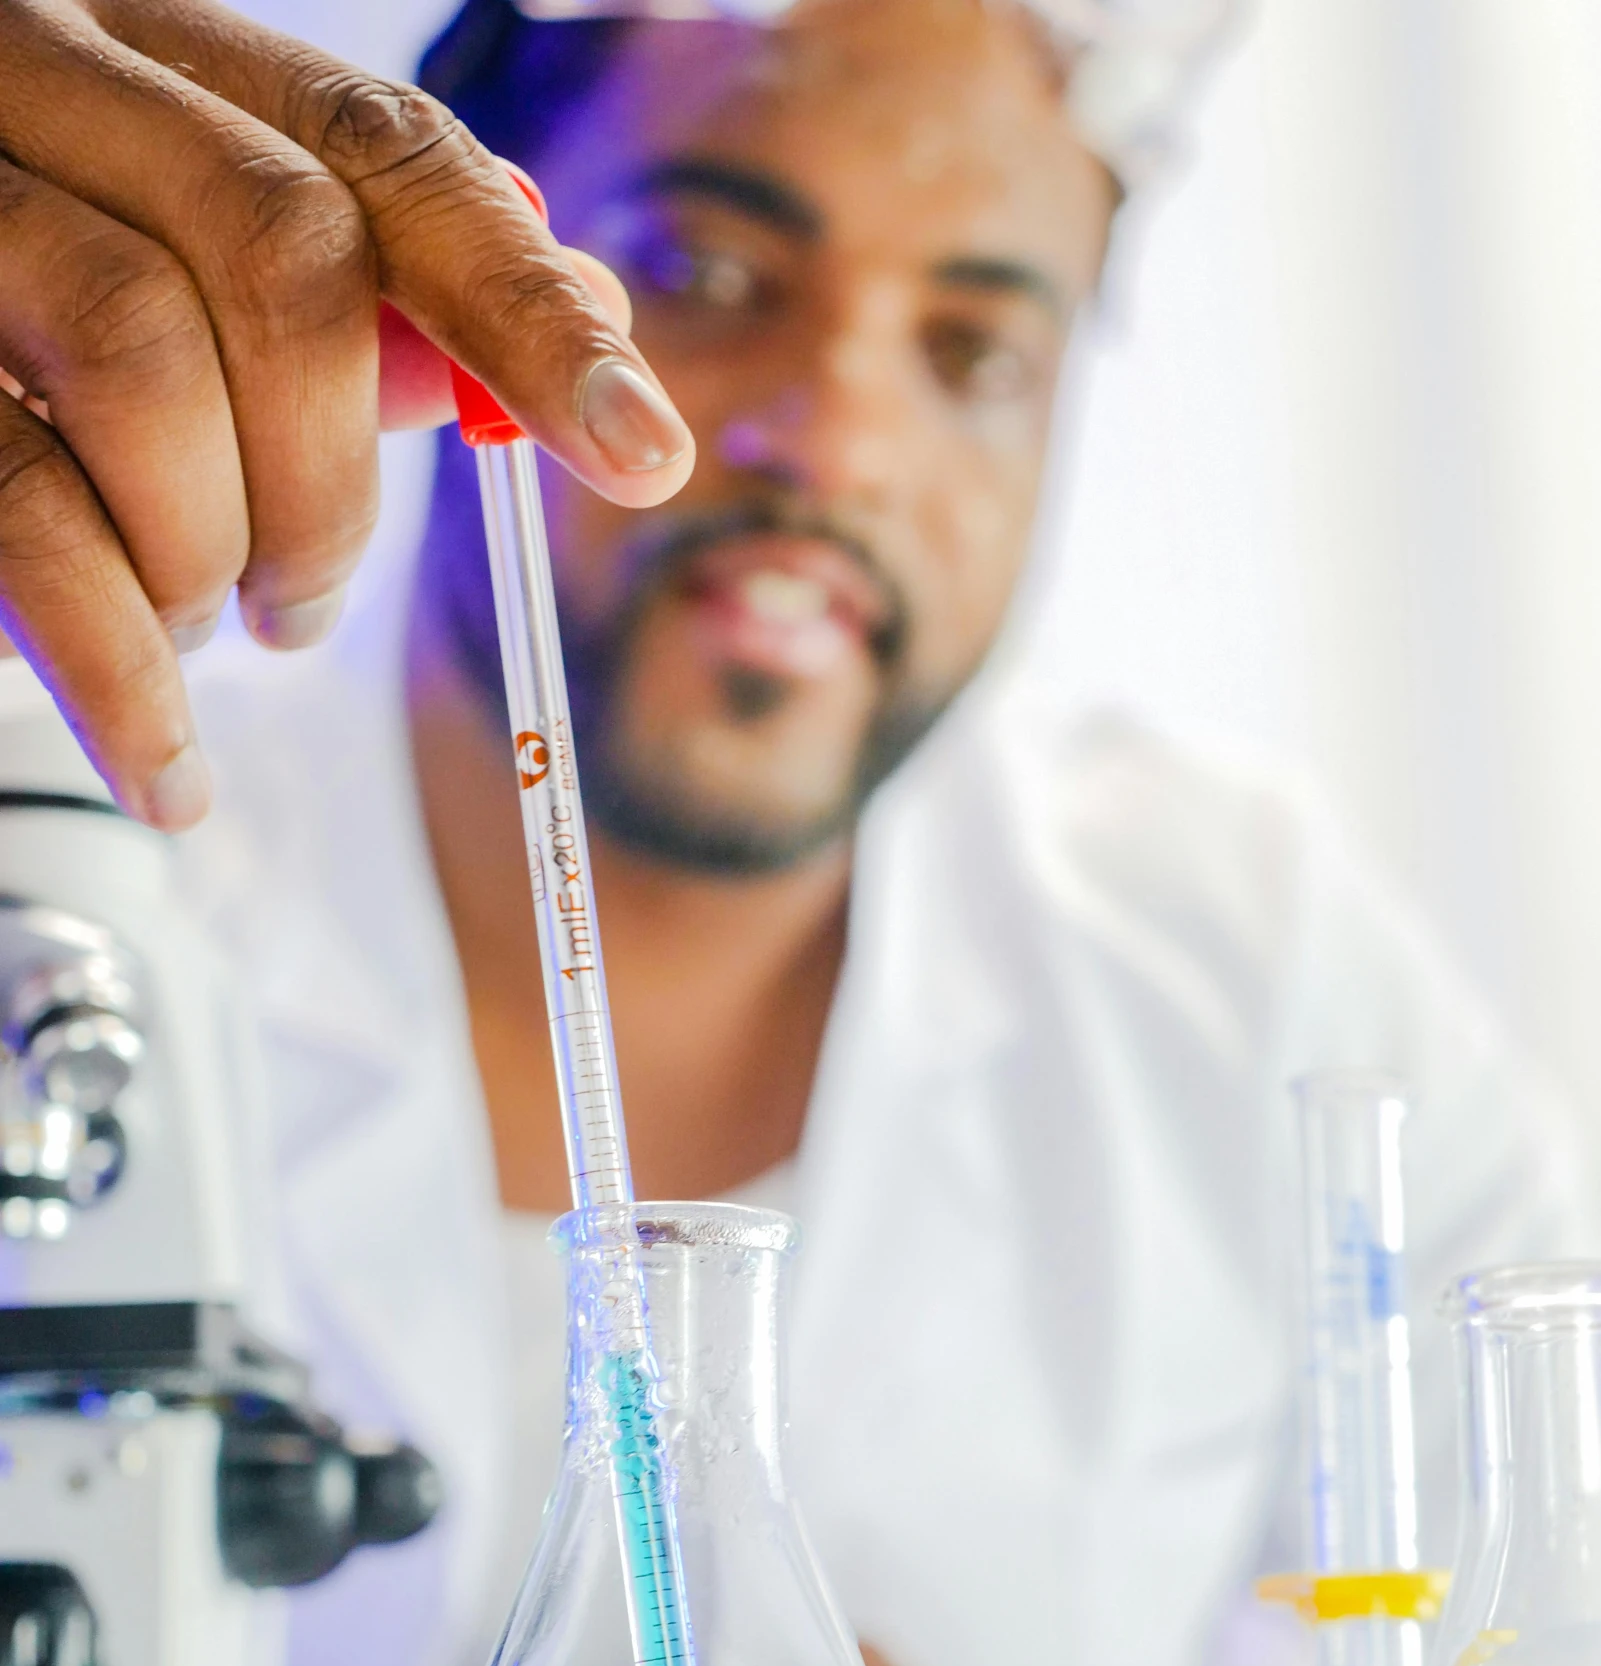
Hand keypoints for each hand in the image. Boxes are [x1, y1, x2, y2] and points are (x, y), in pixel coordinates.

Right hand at [0, 0, 693, 827]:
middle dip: (337, 482)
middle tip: (300, 602)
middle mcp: (33, 78)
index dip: (530, 309)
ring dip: (214, 555)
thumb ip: (362, 300)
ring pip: (141, 366)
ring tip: (196, 623)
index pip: (388, 152)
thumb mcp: (182, 268)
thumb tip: (576, 335)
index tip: (643, 452)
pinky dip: (124, 674)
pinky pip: (22, 515)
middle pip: (281, 257)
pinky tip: (170, 765)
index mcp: (156, 53)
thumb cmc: (9, 323)